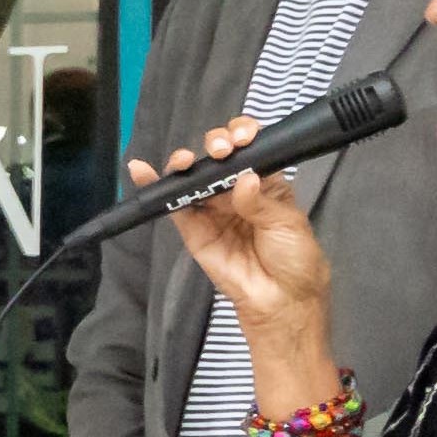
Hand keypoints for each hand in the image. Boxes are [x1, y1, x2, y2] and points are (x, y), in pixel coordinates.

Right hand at [144, 117, 338, 357]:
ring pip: (194, 175)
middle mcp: (237, 190)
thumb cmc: (295, 259)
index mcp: (266, 183)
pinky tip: (142, 170)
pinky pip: (173, 203)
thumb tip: (242, 178)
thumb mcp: (286, 223)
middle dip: (216, 144)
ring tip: (184, 161)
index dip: (243, 135)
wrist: (279, 300)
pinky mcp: (192, 228)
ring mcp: (213, 208)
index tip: (242, 136)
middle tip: (220, 150)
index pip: (251, 149)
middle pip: (219, 156)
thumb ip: (259, 201)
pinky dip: (156, 185)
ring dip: (185, 161)